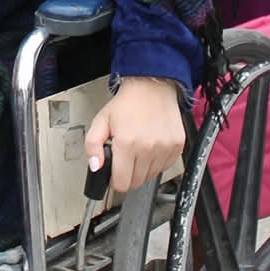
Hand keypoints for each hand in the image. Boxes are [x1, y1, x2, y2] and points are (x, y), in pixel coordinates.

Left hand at [86, 77, 185, 195]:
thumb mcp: (101, 121)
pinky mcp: (176, 146)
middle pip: (136, 182)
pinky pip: (165, 167)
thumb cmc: (127, 103)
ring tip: (138, 149)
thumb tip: (95, 167)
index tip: (115, 172)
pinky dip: (156, 162)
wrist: (152, 86)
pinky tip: (151, 147)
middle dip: (128, 174)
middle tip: (125, 157)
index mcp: (127, 143)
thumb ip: (92, 146)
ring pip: (151, 176)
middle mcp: (148, 148)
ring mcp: (164, 148)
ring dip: (142, 169)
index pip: (122, 183)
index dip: (115, 181)